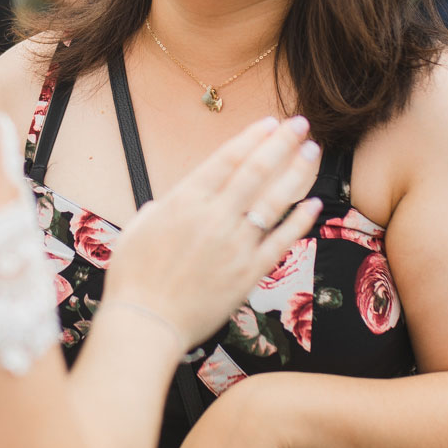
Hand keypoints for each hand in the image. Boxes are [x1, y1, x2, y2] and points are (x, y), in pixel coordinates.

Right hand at [102, 117, 321, 351]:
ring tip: (312, 152)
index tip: (270, 123)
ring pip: (273, 201)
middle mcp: (214, 217)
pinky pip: (281, 242)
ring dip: (295, 172)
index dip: (252, 138)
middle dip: (281, 144)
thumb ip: (158, 211)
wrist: (147, 324)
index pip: (226, 159)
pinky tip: (314, 204)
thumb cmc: (133, 279)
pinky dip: (300, 222)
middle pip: (256, 171)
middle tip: (301, 124)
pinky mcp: (249, 273)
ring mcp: (235, 245)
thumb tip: (165, 205)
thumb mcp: (137, 231)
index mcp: (184, 201)